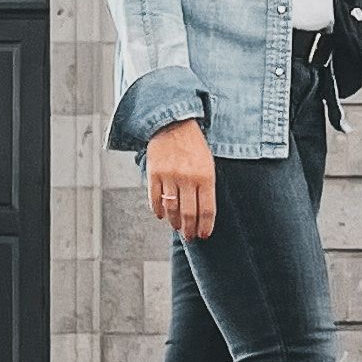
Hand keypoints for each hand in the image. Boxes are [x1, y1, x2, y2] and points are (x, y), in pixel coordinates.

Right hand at [146, 120, 216, 240]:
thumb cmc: (194, 146)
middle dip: (190, 230)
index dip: (206, 226)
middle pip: (189, 214)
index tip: (204, 235)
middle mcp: (188, 178)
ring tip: (177, 227)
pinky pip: (154, 199)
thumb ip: (206, 187)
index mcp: (206, 176)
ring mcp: (169, 176)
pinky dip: (158, 210)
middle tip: (190, 237)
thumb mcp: (208, 164)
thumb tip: (202, 213)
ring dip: (174, 222)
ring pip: (171, 209)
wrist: (173, 124)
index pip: (207, 210)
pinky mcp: (154, 174)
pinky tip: (162, 216)